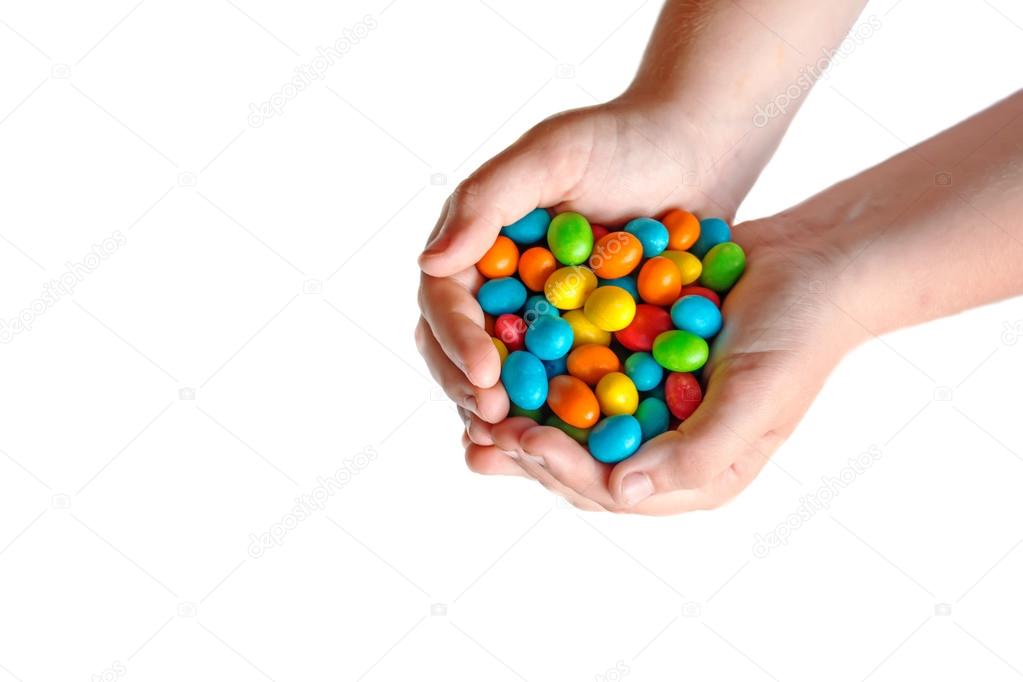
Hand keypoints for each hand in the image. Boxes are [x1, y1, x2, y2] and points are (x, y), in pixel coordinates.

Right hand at [415, 94, 773, 482]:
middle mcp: (501, 284)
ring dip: (506, 410)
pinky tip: (565, 443)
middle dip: (471, 387)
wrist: (697, 149)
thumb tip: (428, 263)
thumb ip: (488, 200)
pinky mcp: (586, 335)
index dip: (456, 341)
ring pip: (506, 373)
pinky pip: (561, 379)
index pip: (445, 301)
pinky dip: (557, 411)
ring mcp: (543, 313)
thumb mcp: (552, 154)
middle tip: (494, 420)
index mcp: (478, 245)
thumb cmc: (624, 139)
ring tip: (517, 444)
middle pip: (462, 347)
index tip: (485, 374)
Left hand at [470, 216, 866, 513]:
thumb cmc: (797, 336)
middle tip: (476, 433)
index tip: (519, 439)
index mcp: (697, 474)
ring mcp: (650, 405)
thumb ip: (696, 454)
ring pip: (571, 424)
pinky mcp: (637, 363)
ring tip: (473, 409)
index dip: (561, 468)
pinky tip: (506, 358)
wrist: (815, 265)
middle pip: (582, 463)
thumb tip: (620, 492)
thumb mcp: (757, 398)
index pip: (613, 487)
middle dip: (528, 451)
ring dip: (524, 416)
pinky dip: (545, 372)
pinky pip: (582, 377)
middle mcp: (666, 446)